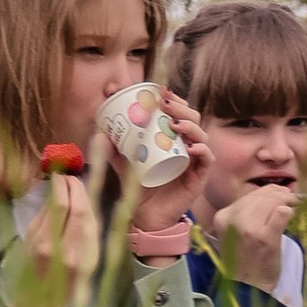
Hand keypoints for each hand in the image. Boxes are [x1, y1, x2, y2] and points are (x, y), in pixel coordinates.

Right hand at [8, 173, 102, 306]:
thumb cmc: (29, 273)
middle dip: (77, 187)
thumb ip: (44, 216)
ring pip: (92, 218)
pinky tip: (83, 205)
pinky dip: (90, 213)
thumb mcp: (28, 242)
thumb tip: (56, 189)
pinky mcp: (94, 259)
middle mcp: (69, 252)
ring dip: (86, 197)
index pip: (60, 207)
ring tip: (76, 186)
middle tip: (70, 176)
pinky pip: (94, 230)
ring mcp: (85, 257)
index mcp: (46, 247)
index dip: (62, 185)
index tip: (58, 174)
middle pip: (81, 210)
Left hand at [111, 91, 210, 235]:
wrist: (146, 216)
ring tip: (174, 123)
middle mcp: (185, 144)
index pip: (176, 110)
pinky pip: (207, 159)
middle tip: (163, 103)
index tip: (157, 90)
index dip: (171, 97)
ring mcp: (194, 159)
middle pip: (191, 116)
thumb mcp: (122, 162)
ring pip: (201, 134)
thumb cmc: (138, 186)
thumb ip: (111, 147)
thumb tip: (99, 129)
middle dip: (180, 106)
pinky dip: (202, 150)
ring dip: (190, 124)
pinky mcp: (199, 176)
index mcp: (171, 136)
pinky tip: (191, 147)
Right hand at [210, 176, 301, 282]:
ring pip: (273, 201)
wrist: (246, 288)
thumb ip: (248, 212)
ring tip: (294, 204)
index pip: (249, 195)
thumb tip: (275, 191)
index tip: (281, 193)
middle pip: (262, 195)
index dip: (269, 191)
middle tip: (293, 198)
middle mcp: (233, 220)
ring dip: (287, 201)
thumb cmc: (245, 260)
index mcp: (223, 217)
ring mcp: (249, 229)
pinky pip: (282, 213)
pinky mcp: (265, 238)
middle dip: (281, 194)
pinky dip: (288, 212)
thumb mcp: (236, 232)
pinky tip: (291, 215)